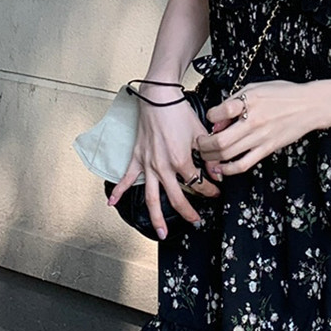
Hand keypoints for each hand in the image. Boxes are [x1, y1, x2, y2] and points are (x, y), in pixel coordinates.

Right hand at [106, 94, 220, 238]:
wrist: (159, 98)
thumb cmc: (179, 113)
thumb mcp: (201, 134)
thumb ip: (209, 156)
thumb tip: (218, 173)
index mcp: (180, 160)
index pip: (198, 183)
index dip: (210, 190)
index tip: (216, 191)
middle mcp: (163, 166)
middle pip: (176, 198)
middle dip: (188, 212)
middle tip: (196, 221)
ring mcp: (148, 164)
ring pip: (151, 197)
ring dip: (156, 217)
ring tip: (161, 233)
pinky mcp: (137, 158)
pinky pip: (126, 177)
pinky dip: (118, 191)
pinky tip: (112, 203)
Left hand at [195, 80, 318, 176]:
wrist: (309, 105)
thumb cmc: (283, 94)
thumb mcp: (256, 88)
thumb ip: (235, 101)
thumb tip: (217, 120)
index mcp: (250, 101)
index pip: (218, 112)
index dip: (209, 116)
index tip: (210, 118)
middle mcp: (254, 120)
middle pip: (219, 140)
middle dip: (204, 144)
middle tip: (199, 143)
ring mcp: (260, 137)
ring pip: (228, 153)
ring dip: (212, 157)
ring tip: (207, 155)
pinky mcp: (267, 149)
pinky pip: (243, 164)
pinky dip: (228, 169)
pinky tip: (221, 168)